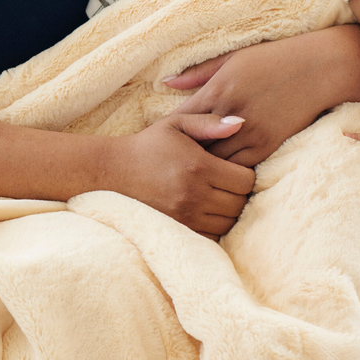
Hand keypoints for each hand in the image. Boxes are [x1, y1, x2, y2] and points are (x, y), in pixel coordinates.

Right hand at [106, 114, 255, 236]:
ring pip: (229, 223)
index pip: (246, 180)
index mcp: (199, 166)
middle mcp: (194, 194)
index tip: (235, 169)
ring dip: (229, 212)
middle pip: (240, 204)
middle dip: (239, 194)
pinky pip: (212, 236)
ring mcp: (185, 215)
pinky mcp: (177, 229)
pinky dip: (214, 226)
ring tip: (218, 198)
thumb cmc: (148, 145)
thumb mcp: (176, 124)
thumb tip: (242, 123)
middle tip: (228, 184)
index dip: (246, 175)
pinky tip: (206, 211)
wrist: (113, 172)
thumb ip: (210, 123)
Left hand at [165, 33, 359, 167]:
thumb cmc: (273, 59)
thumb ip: (198, 73)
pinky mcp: (268, 146)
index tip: (161, 139)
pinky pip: (239, 169)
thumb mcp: (233, 59)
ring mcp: (251, 133)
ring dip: (203, 167)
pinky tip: (218, 175)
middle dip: (182, 154)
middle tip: (170, 162)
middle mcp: (231, 115)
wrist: (320, 69)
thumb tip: (166, 83)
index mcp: (219, 90)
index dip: (169, 132)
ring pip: (215, 162)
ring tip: (190, 172)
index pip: (181, 120)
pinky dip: (227, 172)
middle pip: (194, 146)